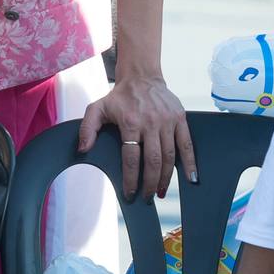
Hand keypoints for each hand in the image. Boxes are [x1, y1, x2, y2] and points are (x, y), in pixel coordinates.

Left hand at [78, 73, 195, 200]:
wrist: (141, 76)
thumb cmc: (119, 97)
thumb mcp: (97, 108)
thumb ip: (87, 129)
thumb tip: (82, 150)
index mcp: (130, 122)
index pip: (131, 158)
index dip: (131, 179)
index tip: (129, 193)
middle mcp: (150, 122)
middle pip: (153, 160)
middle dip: (150, 183)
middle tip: (147, 197)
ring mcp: (167, 121)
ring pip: (170, 156)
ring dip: (167, 178)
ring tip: (161, 192)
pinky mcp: (180, 118)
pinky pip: (187, 144)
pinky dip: (190, 163)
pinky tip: (190, 178)